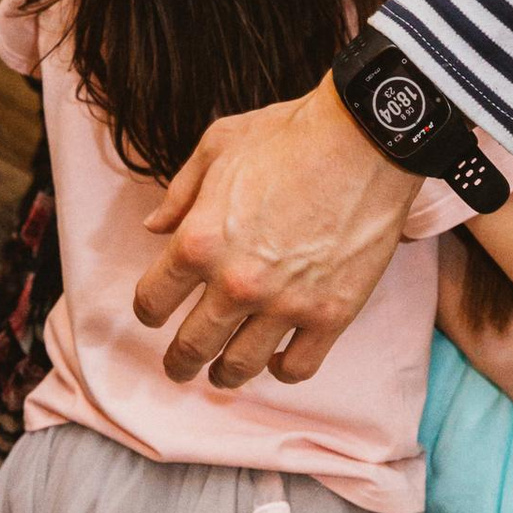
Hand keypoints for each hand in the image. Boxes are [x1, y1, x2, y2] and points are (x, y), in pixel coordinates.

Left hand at [133, 74, 417, 385]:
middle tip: (178, 367)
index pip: (152, 300)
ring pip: (239, 367)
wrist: (365, 139)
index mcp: (198, 241)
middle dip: (178, 361)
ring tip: (221, 376)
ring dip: (223, 376)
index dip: (147, 310)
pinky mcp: (331, 315)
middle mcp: (235, 282)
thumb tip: (154, 227)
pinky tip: (275, 361)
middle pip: (191, 346)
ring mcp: (285, 304)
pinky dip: (281, 371)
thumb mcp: (218, 145)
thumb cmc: (289, 135)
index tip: (154, 313)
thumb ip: (180, 191)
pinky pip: (298, 367)